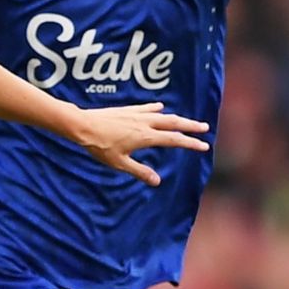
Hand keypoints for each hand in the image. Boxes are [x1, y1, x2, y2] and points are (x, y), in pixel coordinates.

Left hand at [71, 103, 210, 185]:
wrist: (83, 125)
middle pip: (173, 123)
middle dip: (190, 126)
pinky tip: (160, 107)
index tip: (204, 146)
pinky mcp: (127, 109)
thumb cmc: (100, 146)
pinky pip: (146, 108)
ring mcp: (137, 114)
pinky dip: (156, 108)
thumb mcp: (119, 163)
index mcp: (145, 137)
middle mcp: (145, 123)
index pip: (174, 140)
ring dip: (177, 118)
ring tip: (186, 121)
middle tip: (205, 128)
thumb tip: (157, 181)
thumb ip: (139, 171)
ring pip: (162, 115)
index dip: (190, 143)